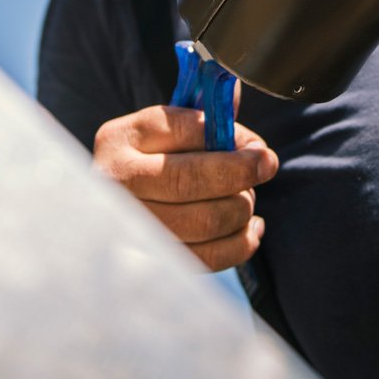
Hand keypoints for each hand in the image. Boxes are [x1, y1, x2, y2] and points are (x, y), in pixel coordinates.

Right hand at [92, 101, 277, 270]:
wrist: (114, 211)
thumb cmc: (150, 163)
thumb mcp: (164, 131)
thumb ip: (203, 121)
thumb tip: (240, 112)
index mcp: (119, 140)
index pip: (185, 131)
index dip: (232, 139)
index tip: (259, 147)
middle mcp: (116, 186)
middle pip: (191, 181)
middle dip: (241, 173)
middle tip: (264, 167)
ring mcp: (127, 230)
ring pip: (206, 221)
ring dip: (241, 207)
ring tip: (244, 198)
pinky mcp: (149, 265)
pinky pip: (209, 258)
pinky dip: (242, 242)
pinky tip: (248, 227)